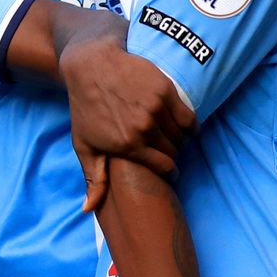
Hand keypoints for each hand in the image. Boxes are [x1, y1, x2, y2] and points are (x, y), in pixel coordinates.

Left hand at [62, 36, 192, 208]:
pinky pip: (189, 117)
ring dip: (181, 139)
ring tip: (174, 137)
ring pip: (183, 135)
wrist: (92, 66)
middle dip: (172, 154)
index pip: (163, 168)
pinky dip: (191, 125)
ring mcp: (156, 109)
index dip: (168, 171)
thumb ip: (93, 179)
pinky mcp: (166, 91)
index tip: (169, 170)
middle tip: (168, 150)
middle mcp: (143, 129)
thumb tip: (88, 210)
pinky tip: (185, 126)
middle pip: (174, 151)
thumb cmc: (86, 108)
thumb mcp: (85, 145)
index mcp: (126, 146)